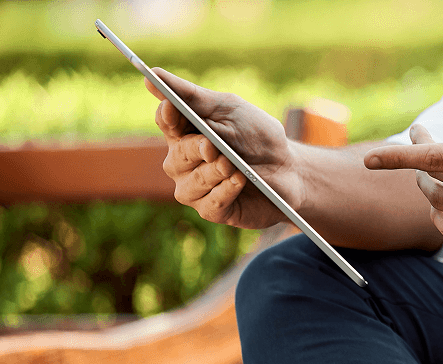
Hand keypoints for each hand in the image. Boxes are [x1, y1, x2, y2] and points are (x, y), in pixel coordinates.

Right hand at [147, 68, 301, 228]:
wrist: (290, 169)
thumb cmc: (258, 137)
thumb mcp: (230, 109)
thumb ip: (193, 96)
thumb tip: (152, 74)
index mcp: (185, 132)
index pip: (165, 121)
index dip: (168, 115)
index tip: (174, 107)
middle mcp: (183, 162)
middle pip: (176, 155)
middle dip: (195, 149)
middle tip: (213, 146)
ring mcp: (195, 188)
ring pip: (191, 183)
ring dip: (214, 172)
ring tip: (234, 165)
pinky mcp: (213, 210)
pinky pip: (210, 204)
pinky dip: (226, 191)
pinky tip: (240, 181)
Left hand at [363, 80, 442, 250]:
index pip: (431, 158)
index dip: (395, 157)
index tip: (370, 158)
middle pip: (432, 180)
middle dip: (418, 160)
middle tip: (424, 140)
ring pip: (440, 206)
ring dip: (428, 187)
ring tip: (433, 171)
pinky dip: (440, 218)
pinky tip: (442, 205)